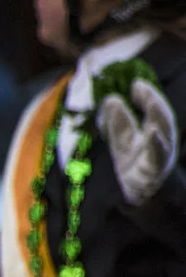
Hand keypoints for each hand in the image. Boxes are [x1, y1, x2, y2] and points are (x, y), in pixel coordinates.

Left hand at [101, 79, 179, 205]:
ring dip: (159, 117)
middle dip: (152, 100)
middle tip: (140, 86)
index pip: (152, 109)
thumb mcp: (121, 140)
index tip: (135, 83)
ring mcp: (161, 155)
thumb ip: (116, 121)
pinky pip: (158, 157)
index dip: (146, 94)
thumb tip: (110, 99)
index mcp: (156, 130)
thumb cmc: (133, 163)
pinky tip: (153, 133)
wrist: (138, 194)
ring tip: (151, 102)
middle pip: (162, 116)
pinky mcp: (154, 171)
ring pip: (165, 133)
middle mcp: (163, 139)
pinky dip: (157, 144)